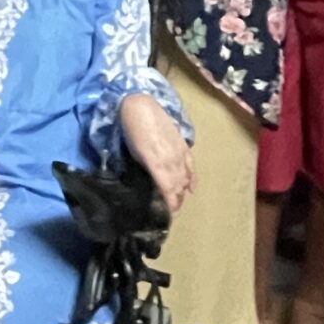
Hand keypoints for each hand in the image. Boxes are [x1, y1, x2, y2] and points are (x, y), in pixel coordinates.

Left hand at [120, 94, 193, 218]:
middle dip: (175, 202)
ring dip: (182, 192)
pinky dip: (191, 178)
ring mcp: (179, 153)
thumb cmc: (132, 130)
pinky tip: (190, 188)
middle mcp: (172, 161)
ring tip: (178, 203)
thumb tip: (153, 183)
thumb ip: (147, 170)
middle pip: (178, 187)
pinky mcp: (183, 145)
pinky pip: (190, 166)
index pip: (168, 192)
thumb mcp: (135, 154)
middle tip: (170, 213)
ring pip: (185, 178)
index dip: (170, 206)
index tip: (167, 218)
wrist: (141, 106)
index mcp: (158, 165)